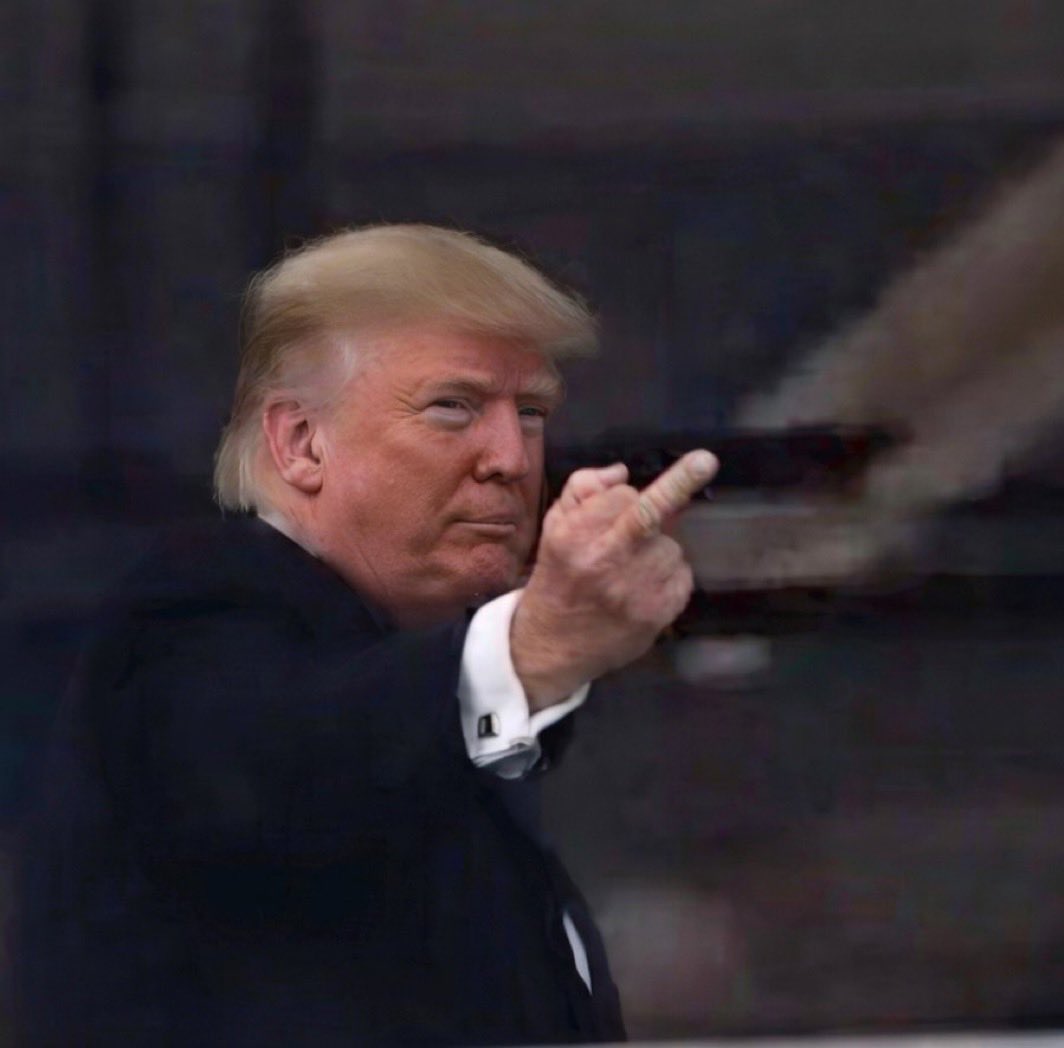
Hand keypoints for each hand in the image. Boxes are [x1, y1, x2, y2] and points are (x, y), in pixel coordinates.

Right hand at [511, 449, 717, 708]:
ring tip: (633, 566)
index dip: (623, 497)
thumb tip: (621, 472)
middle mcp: (605, 560)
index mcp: (576, 536)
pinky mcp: (658, 614)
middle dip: (681, 483)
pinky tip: (645, 587)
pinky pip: (682, 575)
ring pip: (671, 546)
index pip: (622, 496)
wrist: (554, 645)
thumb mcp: (555, 526)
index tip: (631, 493)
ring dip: (658, 549)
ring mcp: (635, 590)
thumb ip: (583, 489)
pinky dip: (669, 575)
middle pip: (653, 513)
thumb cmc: (558, 576)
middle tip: (707, 460)